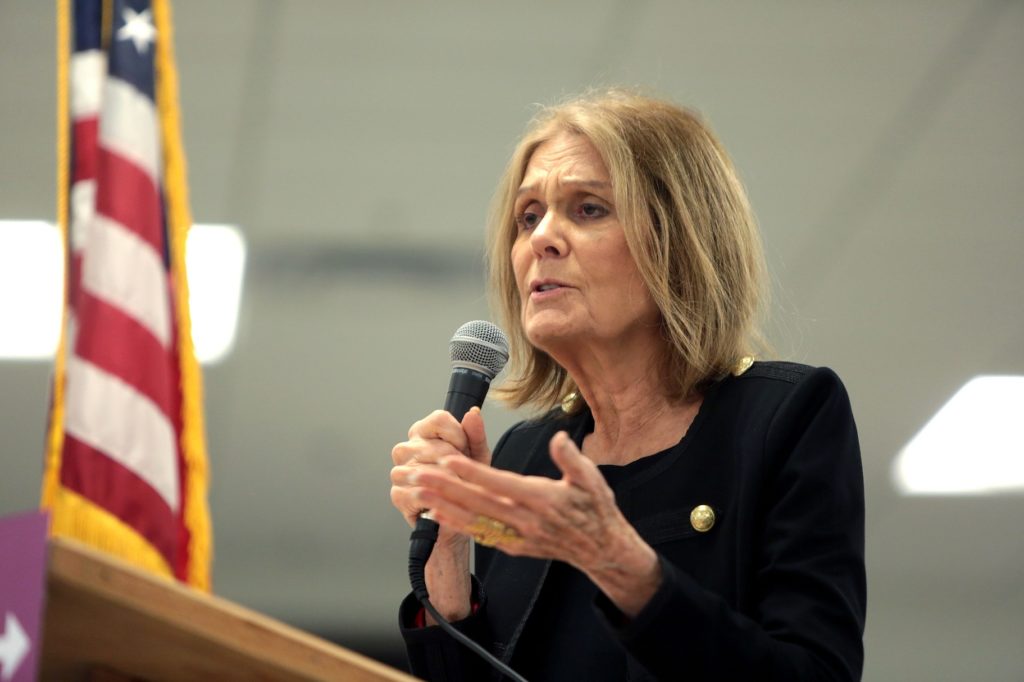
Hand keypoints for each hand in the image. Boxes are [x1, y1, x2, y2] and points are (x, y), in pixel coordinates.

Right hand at [390, 407, 491, 544]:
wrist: (459, 514)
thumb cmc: (466, 481)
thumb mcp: (477, 456)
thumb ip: (475, 434)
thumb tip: (473, 412)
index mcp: (424, 432)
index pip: (438, 420)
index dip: (458, 435)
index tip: (465, 449)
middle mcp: (408, 448)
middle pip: (434, 446)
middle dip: (456, 464)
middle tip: (465, 476)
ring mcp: (400, 471)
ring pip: (423, 470)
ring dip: (445, 483)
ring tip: (456, 489)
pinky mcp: (398, 494)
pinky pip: (416, 492)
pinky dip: (434, 498)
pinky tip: (444, 500)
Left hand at [412, 431, 661, 616]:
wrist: (602, 549)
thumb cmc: (595, 508)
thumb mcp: (591, 479)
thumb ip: (571, 459)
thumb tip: (559, 438)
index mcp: (543, 499)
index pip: (501, 483)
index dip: (474, 472)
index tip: (449, 460)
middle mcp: (526, 520)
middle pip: (479, 502)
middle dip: (446, 488)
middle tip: (418, 475)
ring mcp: (519, 536)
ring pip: (475, 521)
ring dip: (444, 507)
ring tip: (419, 494)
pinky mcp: (515, 546)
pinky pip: (481, 535)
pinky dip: (459, 525)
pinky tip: (439, 515)